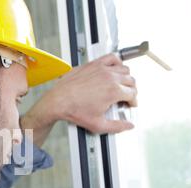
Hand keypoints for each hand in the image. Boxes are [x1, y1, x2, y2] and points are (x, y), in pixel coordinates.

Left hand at [21, 53, 136, 144]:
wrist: (58, 101)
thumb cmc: (74, 111)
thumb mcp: (98, 125)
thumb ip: (117, 126)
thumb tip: (128, 126)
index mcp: (113, 91)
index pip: (133, 93)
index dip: (133, 101)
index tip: (129, 104)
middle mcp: (110, 77)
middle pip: (131, 81)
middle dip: (131, 90)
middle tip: (126, 97)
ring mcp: (101, 69)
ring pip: (124, 69)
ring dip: (126, 78)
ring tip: (121, 86)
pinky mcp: (93, 64)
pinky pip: (111, 58)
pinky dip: (117, 62)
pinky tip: (115, 69)